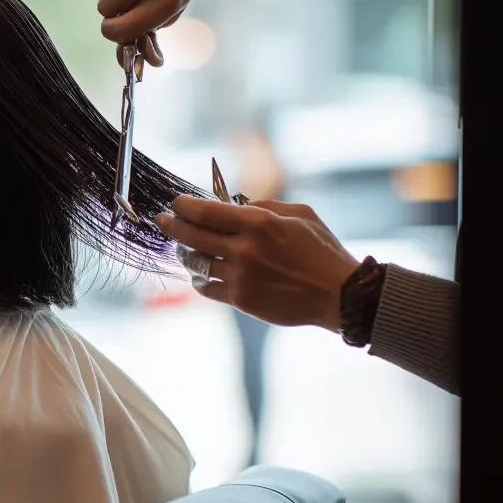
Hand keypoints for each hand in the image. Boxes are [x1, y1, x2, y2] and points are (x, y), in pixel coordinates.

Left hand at [154, 196, 361, 331]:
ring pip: (196, 262)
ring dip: (185, 252)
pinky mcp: (241, 300)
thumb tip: (234, 203)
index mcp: (259, 223)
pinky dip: (199, 278)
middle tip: (162, 220)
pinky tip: (199, 272)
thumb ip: (265, 205)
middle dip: (171, 225)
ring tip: (182, 247)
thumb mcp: (300, 214)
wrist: (340, 295)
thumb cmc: (322, 251)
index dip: (184, 206)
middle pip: (191, 236)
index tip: (175, 203)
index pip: (206, 211)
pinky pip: (206, 287)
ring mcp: (241, 276)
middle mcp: (245, 249)